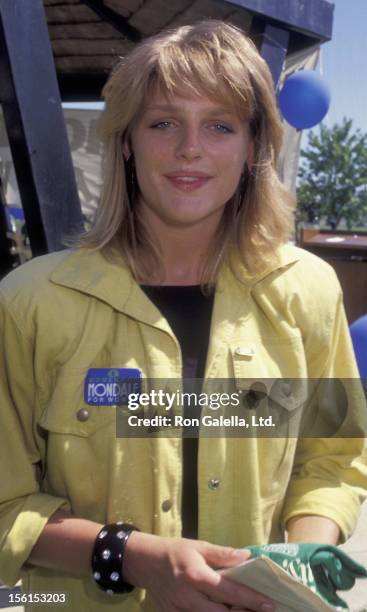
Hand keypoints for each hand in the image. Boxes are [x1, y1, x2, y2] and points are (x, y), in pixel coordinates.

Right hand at [124, 532, 274, 611]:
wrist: (145, 562)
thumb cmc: (175, 551)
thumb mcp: (199, 546)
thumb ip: (223, 554)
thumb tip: (247, 556)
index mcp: (196, 576)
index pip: (229, 591)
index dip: (251, 599)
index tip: (269, 604)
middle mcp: (188, 597)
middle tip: (261, 611)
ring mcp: (180, 611)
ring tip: (243, 610)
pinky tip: (222, 611)